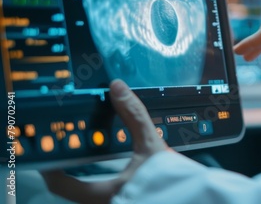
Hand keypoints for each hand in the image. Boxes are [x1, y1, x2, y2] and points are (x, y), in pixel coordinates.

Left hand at [41, 80, 169, 203]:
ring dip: (85, 173)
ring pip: (87, 192)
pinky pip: (103, 193)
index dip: (48, 165)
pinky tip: (113, 166)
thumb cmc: (170, 182)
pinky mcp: (128, 202)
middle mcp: (104, 203)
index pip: (60, 184)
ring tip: (88, 152)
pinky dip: (102, 179)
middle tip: (67, 144)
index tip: (46, 149)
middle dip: (68, 166)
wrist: (193, 199)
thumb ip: (134, 116)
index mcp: (102, 194)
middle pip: (71, 187)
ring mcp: (116, 203)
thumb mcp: (151, 146)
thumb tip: (118, 89)